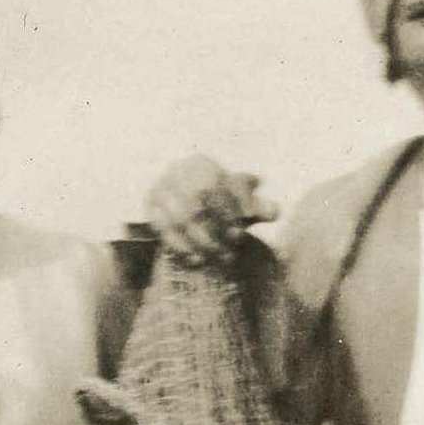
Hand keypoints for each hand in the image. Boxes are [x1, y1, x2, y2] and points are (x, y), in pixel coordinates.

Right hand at [144, 155, 277, 266]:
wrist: (188, 205)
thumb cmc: (223, 204)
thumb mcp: (243, 204)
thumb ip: (260, 207)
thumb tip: (274, 211)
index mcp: (202, 163)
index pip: (216, 184)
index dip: (231, 207)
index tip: (243, 228)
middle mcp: (177, 170)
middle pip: (196, 202)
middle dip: (217, 228)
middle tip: (233, 247)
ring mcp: (160, 187)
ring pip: (180, 218)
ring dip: (202, 242)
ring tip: (221, 258)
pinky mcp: (149, 207)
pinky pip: (163, 230)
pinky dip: (182, 248)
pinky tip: (198, 261)